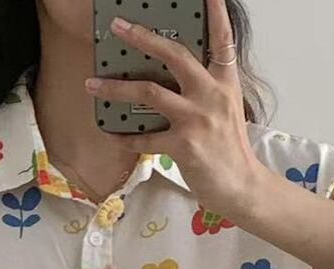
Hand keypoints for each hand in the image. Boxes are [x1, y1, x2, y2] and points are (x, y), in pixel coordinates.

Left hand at [83, 0, 265, 218]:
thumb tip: (173, 80)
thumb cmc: (230, 150)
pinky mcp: (182, 145)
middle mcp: (211, 95)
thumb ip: (206, 91)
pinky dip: (125, 136)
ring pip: (149, 92)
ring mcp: (196, 119)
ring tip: (93, 84)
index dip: (215, 12)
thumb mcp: (226, 110)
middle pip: (174, 55)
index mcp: (224, 83)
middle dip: (143, 38)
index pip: (222, 40)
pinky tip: (112, 133)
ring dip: (116, 87)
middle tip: (119, 27)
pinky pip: (144, 137)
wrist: (240, 186)